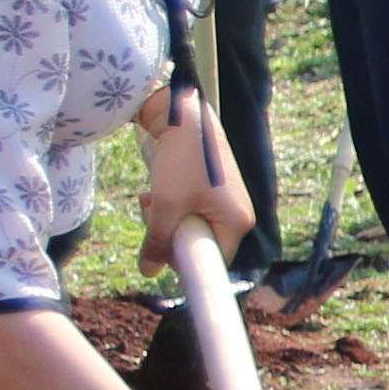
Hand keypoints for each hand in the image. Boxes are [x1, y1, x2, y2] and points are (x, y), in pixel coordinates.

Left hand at [136, 91, 254, 269]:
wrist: (187, 118)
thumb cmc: (182, 160)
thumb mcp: (165, 204)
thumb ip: (157, 241)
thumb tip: (148, 271)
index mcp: (237, 223)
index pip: (211, 261)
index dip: (182, 260)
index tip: (158, 250)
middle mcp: (240, 215)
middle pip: (200, 244)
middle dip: (169, 233)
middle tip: (150, 212)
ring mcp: (230, 203)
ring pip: (192, 227)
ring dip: (166, 218)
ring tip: (150, 198)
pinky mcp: (218, 191)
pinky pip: (194, 212)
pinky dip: (173, 206)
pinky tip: (159, 190)